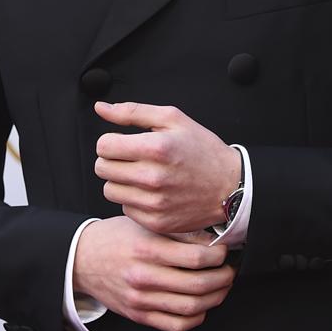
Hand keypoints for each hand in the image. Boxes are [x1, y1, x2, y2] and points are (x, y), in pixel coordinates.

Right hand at [73, 216, 233, 330]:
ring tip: (220, 287)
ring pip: (191, 308)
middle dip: (223, 278)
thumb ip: (177, 234)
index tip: (224, 252)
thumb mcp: (144, 225)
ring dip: (215, 298)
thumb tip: (213, 242)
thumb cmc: (115, 238)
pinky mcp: (138, 315)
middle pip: (198, 285)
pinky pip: (175, 325)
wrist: (81, 259)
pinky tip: (201, 306)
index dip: (218, 256)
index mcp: (147, 248)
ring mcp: (140, 299)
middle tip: (229, 271)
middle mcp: (143, 276)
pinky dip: (196, 318)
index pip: (196, 258)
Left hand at [94, 101, 240, 234]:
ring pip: (110, 190)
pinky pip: (125, 208)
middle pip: (102, 168)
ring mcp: (155, 204)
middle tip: (132, 158)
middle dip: (112, 160)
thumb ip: (133, 112)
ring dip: (120, 181)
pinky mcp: (157, 222)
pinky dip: (134, 200)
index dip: (111, 141)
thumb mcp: (173, 120)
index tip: (124, 144)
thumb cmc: (201, 148)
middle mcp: (153, 178)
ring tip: (141, 175)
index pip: (103, 145)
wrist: (231, 186)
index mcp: (156, 148)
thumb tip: (100, 108)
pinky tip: (152, 192)